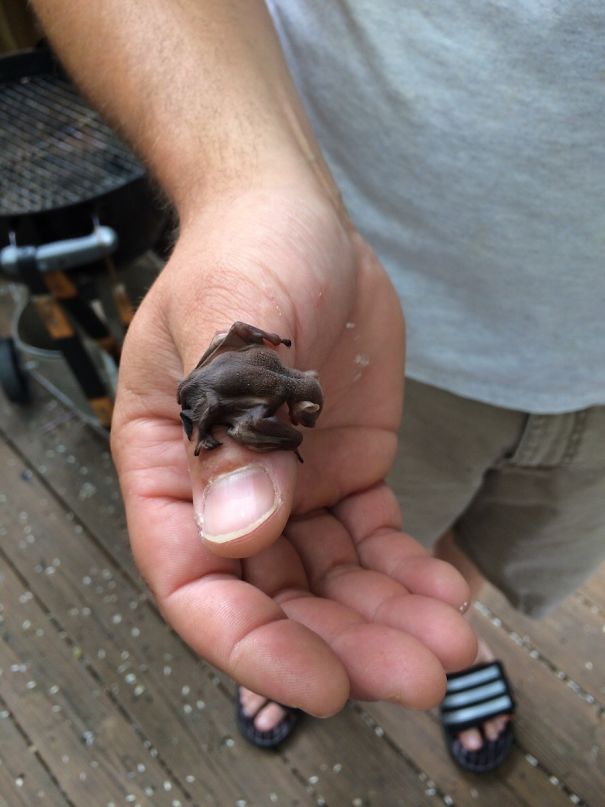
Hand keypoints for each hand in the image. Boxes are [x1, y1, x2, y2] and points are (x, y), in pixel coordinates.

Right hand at [111, 186, 475, 716]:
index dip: (251, 644)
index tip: (320, 683)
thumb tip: (240, 530)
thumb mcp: (225, 322)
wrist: (294, 221)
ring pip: (332, 583)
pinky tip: (446, 589)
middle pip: (276, 598)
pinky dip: (410, 573)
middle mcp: (227, 491)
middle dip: (346, 645)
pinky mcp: (345, 471)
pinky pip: (374, 542)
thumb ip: (230, 422)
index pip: (194, 582)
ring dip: (388, 620)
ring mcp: (290, 485)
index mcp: (171, 467)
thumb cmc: (242, 254)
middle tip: (421, 673)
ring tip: (451, 640)